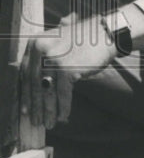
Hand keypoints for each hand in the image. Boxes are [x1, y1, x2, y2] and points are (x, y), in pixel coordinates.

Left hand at [20, 14, 117, 128]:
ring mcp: (52, 59)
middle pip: (34, 84)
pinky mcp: (66, 68)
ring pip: (47, 91)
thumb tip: (37, 90)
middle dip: (36, 106)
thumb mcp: (57, 45)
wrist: (105, 34)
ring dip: (48, 110)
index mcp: (35, 43)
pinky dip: (63, 107)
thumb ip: (44, 60)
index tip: (25, 109)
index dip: (25, 94)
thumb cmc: (83, 42)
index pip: (25, 73)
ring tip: (50, 123)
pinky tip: (63, 116)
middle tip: (37, 121)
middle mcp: (40, 49)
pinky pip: (62, 93)